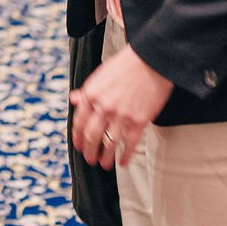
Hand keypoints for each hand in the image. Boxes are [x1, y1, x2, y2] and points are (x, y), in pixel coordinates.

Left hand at [69, 45, 173, 169]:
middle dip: (89, 151)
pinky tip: (123, 162)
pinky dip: (125, 156)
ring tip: (104, 165)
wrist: (152, 60)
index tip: (78, 146)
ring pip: (109, 144)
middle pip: (91, 136)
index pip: (79, 122)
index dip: (77, 137)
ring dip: (104, 158)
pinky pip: (129, 144)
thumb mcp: (101, 74)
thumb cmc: (126, 65)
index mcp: (91, 94)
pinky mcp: (139, 121)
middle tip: (89, 159)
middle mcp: (103, 107)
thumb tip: (74, 99)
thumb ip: (87, 90)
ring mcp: (121, 116)